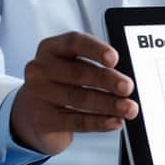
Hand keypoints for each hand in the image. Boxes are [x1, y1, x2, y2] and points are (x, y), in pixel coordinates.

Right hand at [10, 31, 137, 154]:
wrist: (36, 114)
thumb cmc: (64, 84)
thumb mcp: (73, 67)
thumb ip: (95, 66)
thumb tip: (125, 78)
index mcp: (51, 48)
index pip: (74, 42)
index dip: (95, 49)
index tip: (114, 59)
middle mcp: (40, 69)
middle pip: (79, 72)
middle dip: (108, 80)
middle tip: (128, 87)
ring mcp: (37, 94)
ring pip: (80, 99)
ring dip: (109, 104)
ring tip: (128, 109)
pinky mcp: (42, 119)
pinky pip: (76, 121)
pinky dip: (99, 122)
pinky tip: (114, 122)